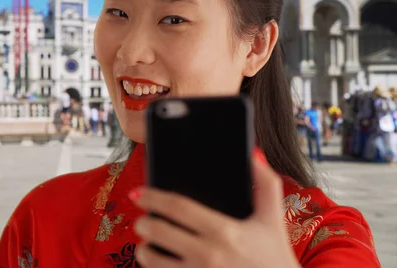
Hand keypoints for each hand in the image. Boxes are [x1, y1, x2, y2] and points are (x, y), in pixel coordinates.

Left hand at [130, 149, 300, 267]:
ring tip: (146, 244)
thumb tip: (251, 154)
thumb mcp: (273, 218)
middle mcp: (208, 254)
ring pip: (153, 260)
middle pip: (159, 231)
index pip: (178, 207)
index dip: (153, 196)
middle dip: (143, 222)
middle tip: (141, 219)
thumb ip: (265, 183)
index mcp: (224, 230)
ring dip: (143, 249)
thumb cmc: (274, 255)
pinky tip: (158, 263)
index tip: (138, 193)